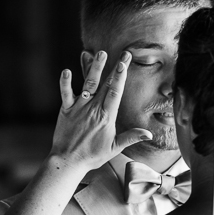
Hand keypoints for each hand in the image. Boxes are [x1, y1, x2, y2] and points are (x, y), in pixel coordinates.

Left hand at [49, 51, 151, 171]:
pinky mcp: (66, 109)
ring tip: (100, 53)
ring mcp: (79, 107)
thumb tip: (148, 133)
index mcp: (106, 117)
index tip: (124, 63)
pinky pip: (65, 93)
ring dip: (94, 68)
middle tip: (124, 53)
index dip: (120, 77)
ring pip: (88, 84)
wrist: (68, 161)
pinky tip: (66, 70)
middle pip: (106, 84)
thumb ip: (131, 137)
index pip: (115, 93)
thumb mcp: (114, 148)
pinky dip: (65, 82)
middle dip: (114, 68)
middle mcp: (93, 109)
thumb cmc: (92, 156)